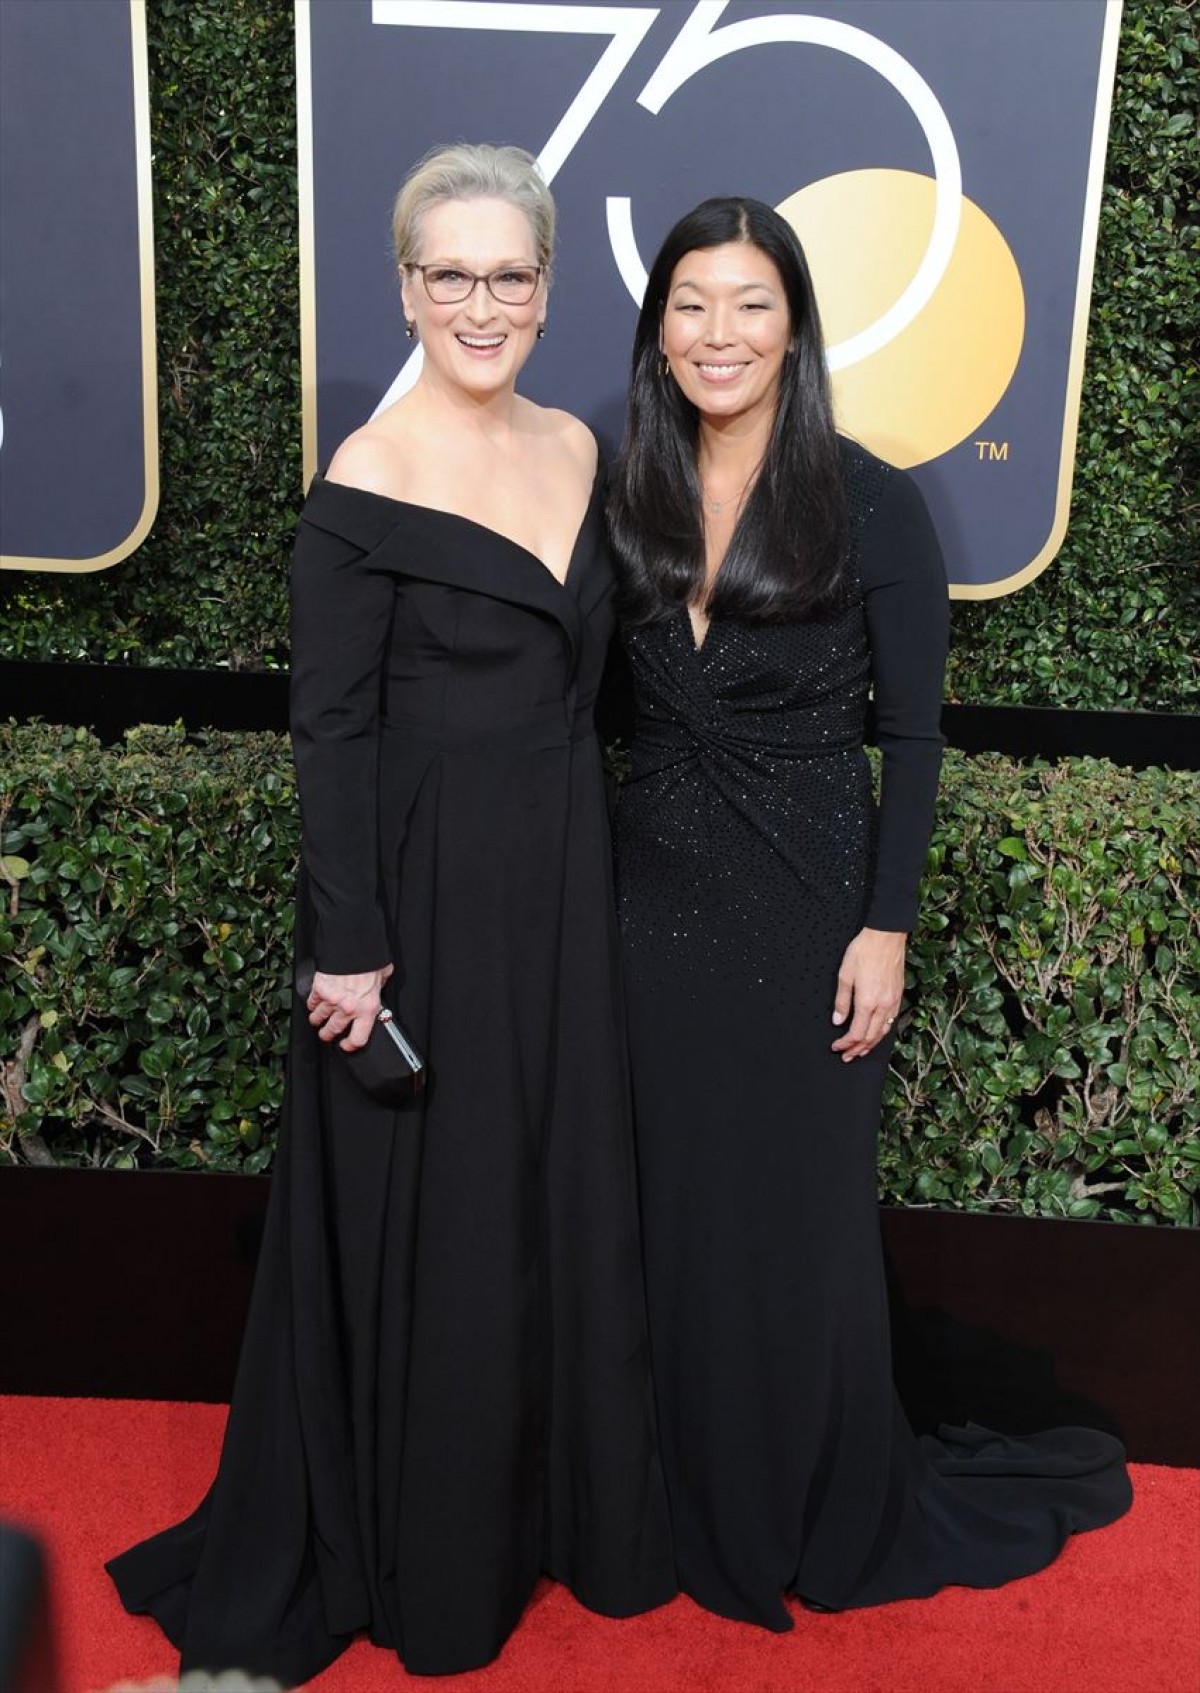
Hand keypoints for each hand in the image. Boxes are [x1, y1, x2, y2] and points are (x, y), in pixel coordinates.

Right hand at [307, 963, 393, 1051]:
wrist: (354, 946)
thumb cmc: (370, 960)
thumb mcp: (383, 975)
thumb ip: (380, 986)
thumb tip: (380, 985)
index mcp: (368, 1008)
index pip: (358, 1038)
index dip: (351, 1045)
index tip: (346, 1045)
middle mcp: (349, 1008)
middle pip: (333, 1030)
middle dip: (328, 1034)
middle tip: (326, 1034)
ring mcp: (332, 1000)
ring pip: (319, 1018)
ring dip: (317, 1020)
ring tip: (317, 1020)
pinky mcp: (319, 990)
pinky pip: (312, 1002)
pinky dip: (312, 1003)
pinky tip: (313, 1003)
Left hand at [831, 928, 905, 1061]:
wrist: (886, 936)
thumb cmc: (864, 951)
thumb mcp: (845, 974)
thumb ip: (842, 1000)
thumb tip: (838, 1020)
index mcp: (868, 1001)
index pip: (857, 1033)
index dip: (846, 1044)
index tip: (836, 1047)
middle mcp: (883, 1005)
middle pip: (871, 1037)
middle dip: (857, 1049)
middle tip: (846, 1056)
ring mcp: (893, 1001)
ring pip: (883, 1032)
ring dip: (871, 1045)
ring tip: (860, 1051)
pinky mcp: (898, 996)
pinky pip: (891, 1021)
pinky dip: (882, 1033)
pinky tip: (876, 1034)